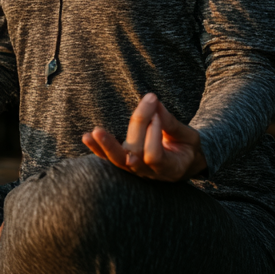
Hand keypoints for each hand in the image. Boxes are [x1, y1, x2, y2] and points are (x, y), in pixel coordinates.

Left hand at [81, 92, 205, 181]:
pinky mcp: (125, 163)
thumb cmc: (187, 147)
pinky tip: (86, 137)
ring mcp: (136, 170)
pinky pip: (109, 159)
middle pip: (135, 156)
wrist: (185, 163)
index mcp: (171, 168)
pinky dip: (97, 149)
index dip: (152, 135)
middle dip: (127, 135)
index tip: (157, 114)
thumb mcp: (188, 136)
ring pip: (118, 161)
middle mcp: (150, 173)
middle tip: (126, 117)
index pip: (154, 155)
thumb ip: (171, 122)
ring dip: (105, 146)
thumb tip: (153, 100)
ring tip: (93, 133)